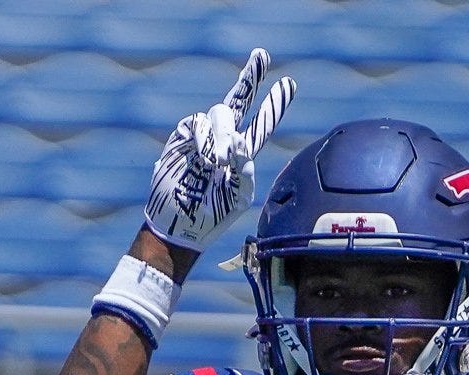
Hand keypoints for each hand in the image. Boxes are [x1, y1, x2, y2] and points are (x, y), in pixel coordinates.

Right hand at [142, 49, 295, 252]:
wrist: (179, 225)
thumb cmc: (212, 216)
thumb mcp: (238, 197)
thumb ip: (245, 169)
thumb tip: (237, 140)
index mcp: (242, 154)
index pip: (262, 124)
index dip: (274, 105)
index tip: (289, 84)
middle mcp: (224, 140)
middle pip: (240, 101)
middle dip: (251, 78)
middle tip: (262, 55)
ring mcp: (203, 137)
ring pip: (220, 114)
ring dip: (223, 133)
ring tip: (219, 161)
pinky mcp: (181, 138)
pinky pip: (196, 123)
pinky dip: (204, 136)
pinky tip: (206, 155)